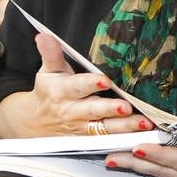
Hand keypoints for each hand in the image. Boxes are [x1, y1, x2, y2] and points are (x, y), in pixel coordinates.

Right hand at [0, 33, 153, 137]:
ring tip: (143, 123)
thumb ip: (51, 54)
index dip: (90, 84)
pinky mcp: (89, 139)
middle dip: (110, 109)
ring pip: (104, 129)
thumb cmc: (48, 91)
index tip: (104, 80)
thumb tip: (44, 36)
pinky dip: (124, 139)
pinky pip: (108, 141)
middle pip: (93, 111)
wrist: (34, 122)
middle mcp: (73, 111)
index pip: (78, 86)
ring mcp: (82, 128)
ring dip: (124, 127)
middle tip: (126, 107)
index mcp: (63, 91)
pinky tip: (141, 135)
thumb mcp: (48, 71)